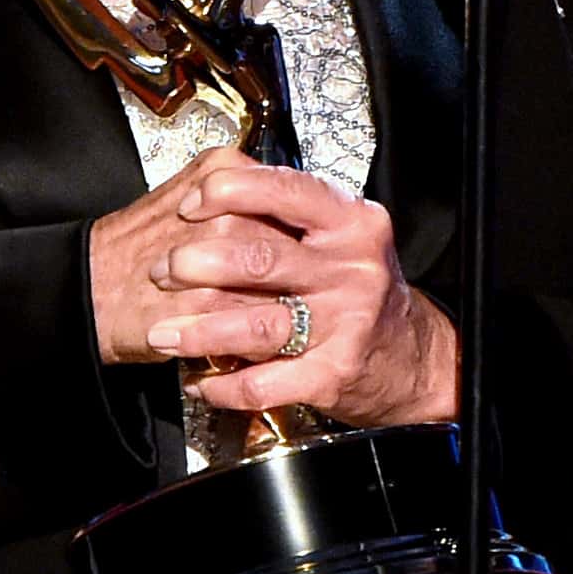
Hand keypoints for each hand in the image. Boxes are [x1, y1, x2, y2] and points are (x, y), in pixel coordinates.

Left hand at [90, 150, 456, 428]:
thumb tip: (210, 188)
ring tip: (162, 332)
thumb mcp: (340, 239)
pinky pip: (264, 383)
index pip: (285, 191)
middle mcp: (352, 269)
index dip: (229, 192)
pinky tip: (199, 380)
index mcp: (351, 223)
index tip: (190, 204)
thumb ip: (287, 215)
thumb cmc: (359, 291)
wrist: (412, 358)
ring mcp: (345, 324)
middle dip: (195, 264)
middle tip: (160, 270)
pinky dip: (222, 385)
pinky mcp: (334, 374)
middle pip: (259, 259)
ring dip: (198, 331)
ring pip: (256, 325)